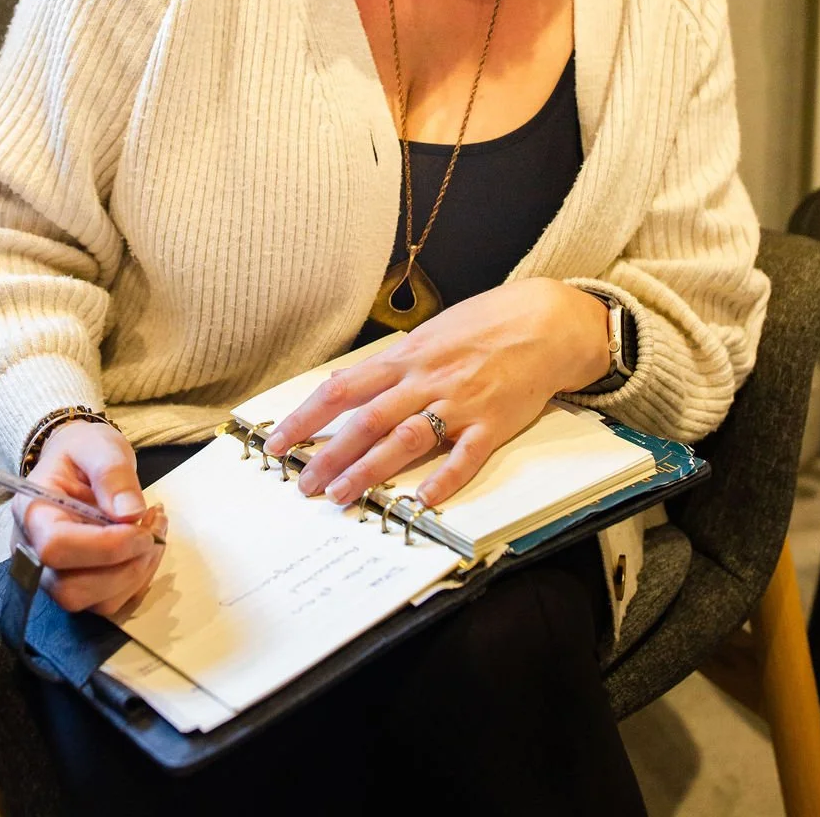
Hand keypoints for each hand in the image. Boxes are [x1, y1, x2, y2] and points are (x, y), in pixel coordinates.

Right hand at [11, 420, 166, 615]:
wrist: (79, 462)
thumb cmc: (83, 452)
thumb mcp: (99, 446)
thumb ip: (112, 472)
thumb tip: (129, 512)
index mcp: (32, 513)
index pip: (56, 547)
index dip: (104, 545)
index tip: (139, 524)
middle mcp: (34, 554)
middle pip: (71, 589)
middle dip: (125, 566)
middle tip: (153, 526)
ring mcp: (54, 577)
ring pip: (95, 603)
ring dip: (138, 572)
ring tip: (155, 529)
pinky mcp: (79, 586)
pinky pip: (112, 602)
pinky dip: (140, 578)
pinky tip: (147, 544)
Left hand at [263, 280, 610, 509]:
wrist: (542, 320)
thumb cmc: (483, 325)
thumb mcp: (428, 335)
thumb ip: (392, 364)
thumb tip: (348, 387)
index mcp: (405, 358)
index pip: (342, 389)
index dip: (306, 418)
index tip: (278, 443)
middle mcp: (425, 380)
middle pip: (366, 420)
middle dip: (330, 455)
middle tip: (304, 484)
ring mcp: (459, 401)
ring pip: (406, 438)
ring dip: (371, 469)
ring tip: (344, 496)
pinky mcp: (492, 422)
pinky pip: (466, 454)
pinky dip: (445, 478)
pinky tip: (424, 500)